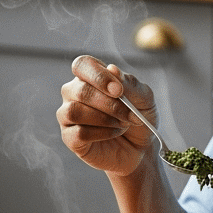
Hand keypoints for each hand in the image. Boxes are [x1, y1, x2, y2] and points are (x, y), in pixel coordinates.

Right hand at [57, 54, 158, 176]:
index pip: (82, 65)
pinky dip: (102, 134)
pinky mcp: (69, 137)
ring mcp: (68, 115)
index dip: (98, 76)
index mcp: (91, 76)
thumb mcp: (144, 98)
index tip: (119, 91)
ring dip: (105, 119)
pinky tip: (114, 133)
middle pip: (80, 90)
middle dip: (110, 104)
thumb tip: (112, 69)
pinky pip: (78, 133)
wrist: (140, 148)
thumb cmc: (139, 117)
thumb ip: (130, 83)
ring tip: (123, 124)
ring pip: (75, 111)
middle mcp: (74, 92)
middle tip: (130, 114)